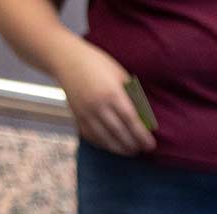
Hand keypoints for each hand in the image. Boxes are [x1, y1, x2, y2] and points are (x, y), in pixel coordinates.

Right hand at [53, 41, 154, 155]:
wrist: (66, 59)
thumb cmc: (97, 63)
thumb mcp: (120, 75)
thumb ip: (131, 95)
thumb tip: (144, 116)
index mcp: (112, 94)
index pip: (131, 121)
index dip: (142, 136)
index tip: (151, 145)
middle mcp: (98, 105)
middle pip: (119, 133)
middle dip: (133, 145)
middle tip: (143, 149)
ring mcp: (85, 112)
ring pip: (105, 139)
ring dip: (119, 149)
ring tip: (130, 151)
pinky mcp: (76, 116)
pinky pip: (91, 136)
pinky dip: (103, 144)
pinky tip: (112, 145)